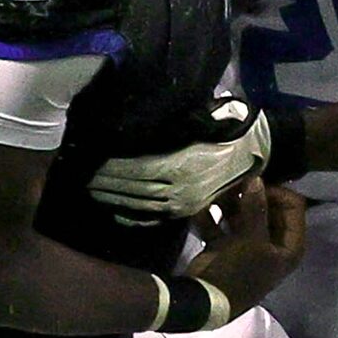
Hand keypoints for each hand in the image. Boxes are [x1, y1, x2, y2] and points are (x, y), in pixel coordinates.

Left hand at [88, 100, 269, 219]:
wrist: (257, 150)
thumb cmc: (226, 128)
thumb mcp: (196, 120)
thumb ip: (168, 127)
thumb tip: (137, 122)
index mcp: (179, 164)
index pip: (135, 168)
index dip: (110, 167)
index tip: (89, 158)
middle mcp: (178, 188)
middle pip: (132, 188)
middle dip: (105, 183)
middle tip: (80, 176)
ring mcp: (183, 202)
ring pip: (139, 203)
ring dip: (113, 198)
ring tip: (91, 190)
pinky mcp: (188, 210)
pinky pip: (154, 217)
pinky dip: (133, 215)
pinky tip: (116, 211)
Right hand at [184, 177, 307, 314]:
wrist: (205, 301)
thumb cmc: (238, 272)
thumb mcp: (251, 240)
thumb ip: (256, 207)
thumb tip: (257, 179)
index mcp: (289, 246)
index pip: (293, 207)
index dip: (277, 192)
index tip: (255, 184)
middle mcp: (272, 244)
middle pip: (268, 209)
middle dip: (251, 194)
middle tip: (234, 182)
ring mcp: (248, 245)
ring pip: (243, 214)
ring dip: (230, 202)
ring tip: (217, 191)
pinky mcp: (225, 246)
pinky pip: (221, 225)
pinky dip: (212, 217)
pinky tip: (201, 208)